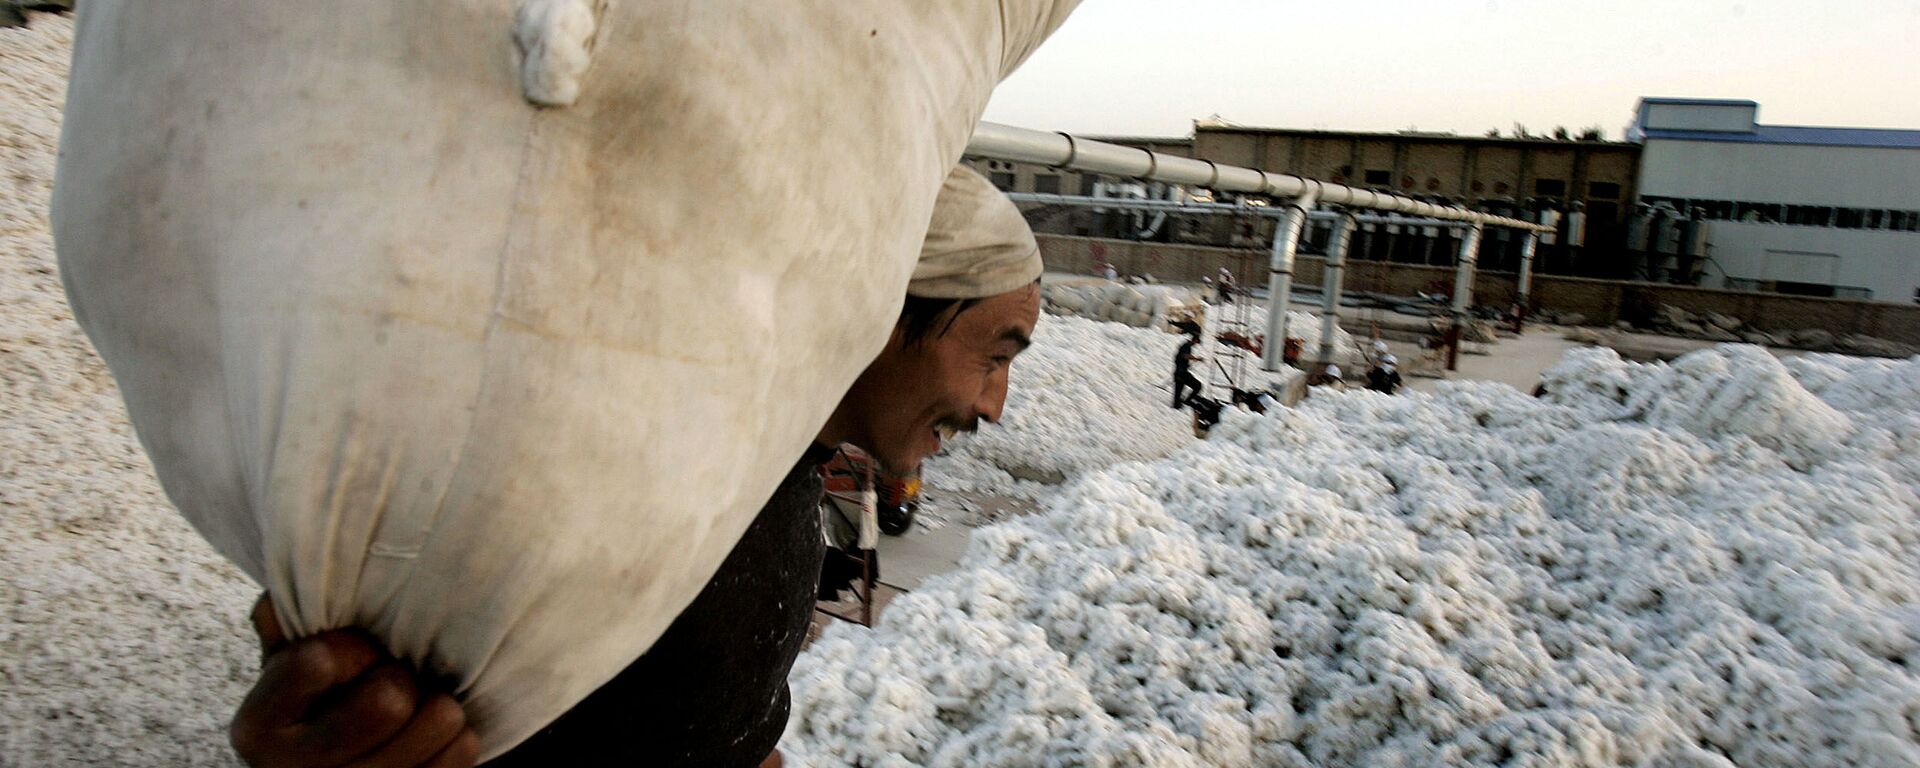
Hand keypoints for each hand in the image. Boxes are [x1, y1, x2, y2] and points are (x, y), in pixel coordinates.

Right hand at [230, 595, 479, 767]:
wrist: (330, 758)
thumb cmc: (314, 695)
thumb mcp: (284, 658)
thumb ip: (285, 621)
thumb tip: (286, 596)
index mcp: (258, 728)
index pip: (319, 662)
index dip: (352, 646)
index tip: (357, 651)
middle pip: (389, 702)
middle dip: (398, 676)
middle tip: (392, 675)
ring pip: (438, 721)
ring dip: (435, 700)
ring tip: (416, 699)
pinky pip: (462, 748)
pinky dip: (457, 729)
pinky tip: (431, 726)